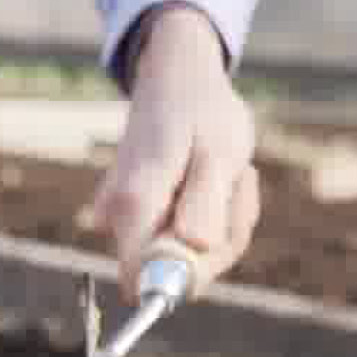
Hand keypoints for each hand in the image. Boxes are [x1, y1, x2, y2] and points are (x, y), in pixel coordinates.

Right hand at [82, 4, 262, 297]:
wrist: (178, 77)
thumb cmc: (201, 110)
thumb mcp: (218, 152)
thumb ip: (205, 203)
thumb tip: (195, 249)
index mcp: (134, 204)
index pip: (148, 279)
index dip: (190, 273)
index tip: (215, 234)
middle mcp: (120, 219)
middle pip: (177, 274)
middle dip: (221, 241)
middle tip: (237, 185)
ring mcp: (128, 221)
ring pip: (191, 258)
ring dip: (225, 224)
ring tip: (232, 175)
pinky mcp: (141, 221)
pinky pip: (190, 243)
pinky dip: (216, 218)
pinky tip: (219, 181)